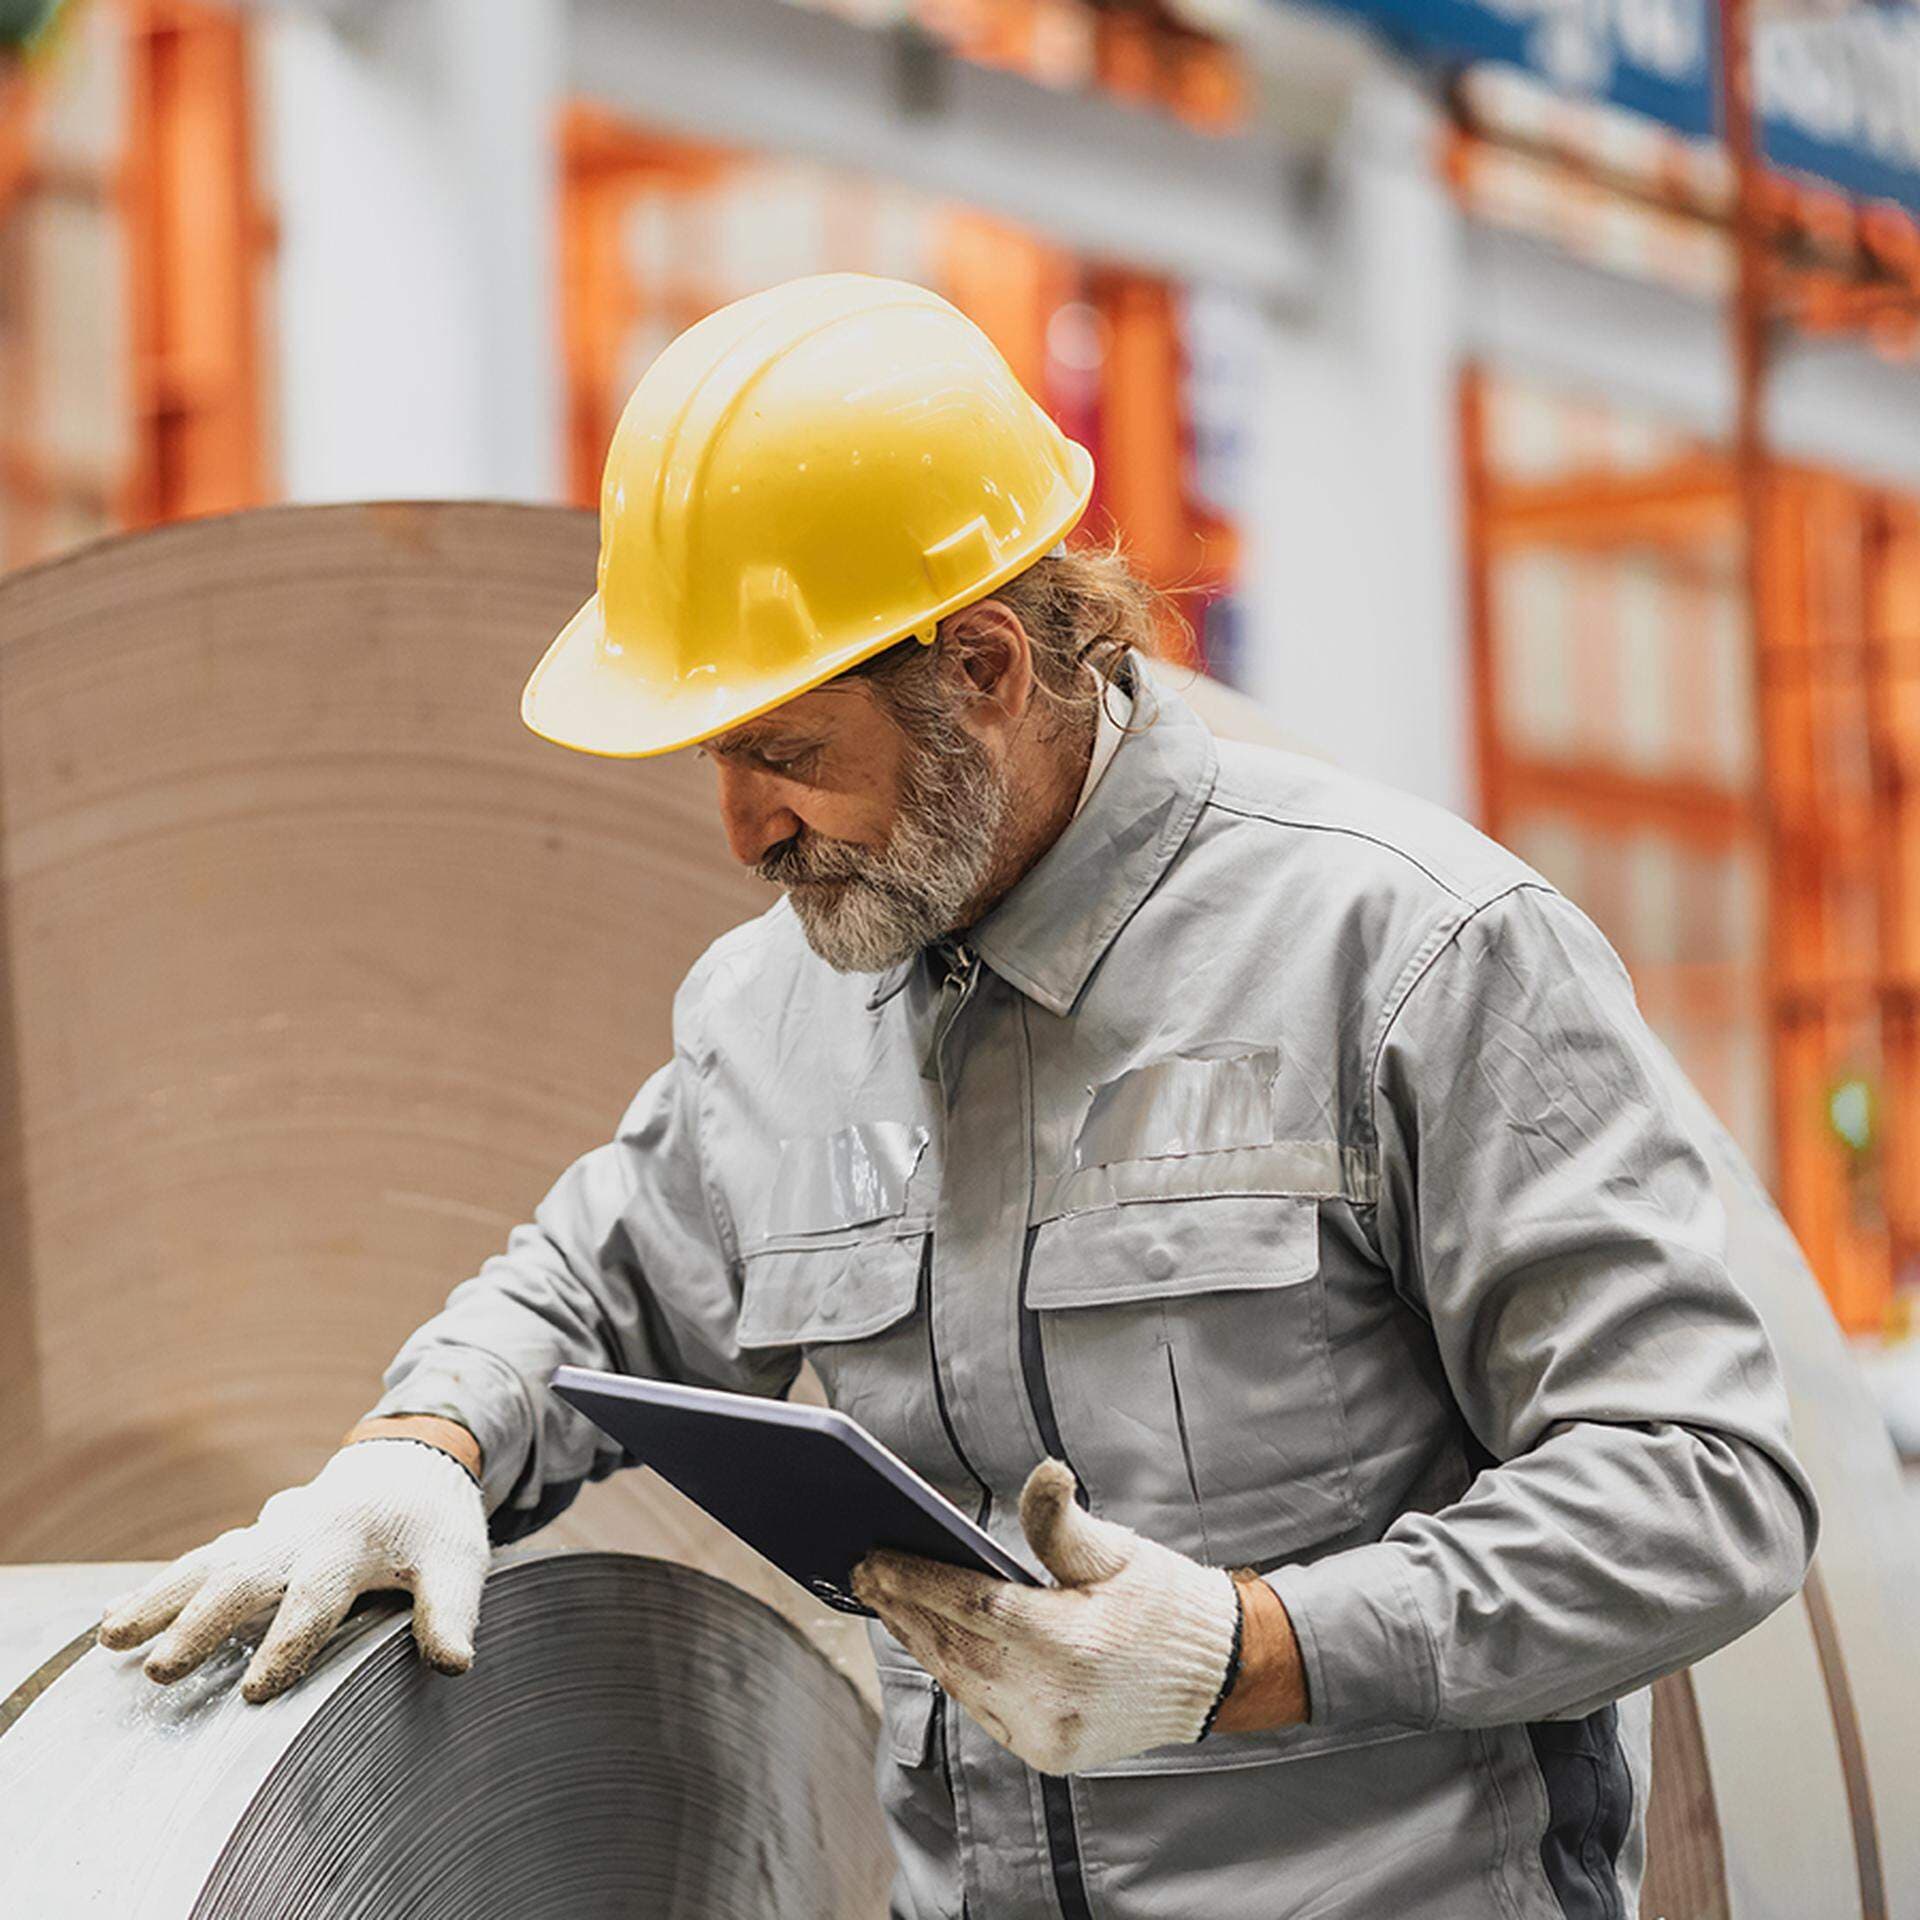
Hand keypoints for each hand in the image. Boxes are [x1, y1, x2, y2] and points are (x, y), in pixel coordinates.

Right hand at [95, 1438, 489, 1703]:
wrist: (408, 1463)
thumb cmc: (433, 1525)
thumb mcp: (458, 1563)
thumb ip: (451, 1612)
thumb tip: (454, 1664)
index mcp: (354, 1542)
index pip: (317, 1598)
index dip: (288, 1644)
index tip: (254, 1691)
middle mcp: (303, 1535)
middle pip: (246, 1578)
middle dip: (202, 1624)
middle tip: (160, 1671)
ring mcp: (270, 1533)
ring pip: (208, 1564)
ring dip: (160, 1600)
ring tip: (111, 1640)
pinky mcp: (252, 1539)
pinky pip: (199, 1561)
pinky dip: (157, 1588)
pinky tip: (112, 1622)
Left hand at [852, 1457, 1240, 1774]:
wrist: (1210, 1675)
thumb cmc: (1160, 1600)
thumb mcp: (1117, 1550)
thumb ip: (1064, 1521)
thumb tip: (1044, 1473)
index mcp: (1073, 1644)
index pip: (973, 1605)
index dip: (917, 1579)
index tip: (873, 1556)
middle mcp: (1056, 1699)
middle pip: (956, 1645)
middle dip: (902, 1606)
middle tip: (861, 1570)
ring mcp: (1049, 1734)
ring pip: (961, 1680)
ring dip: (918, 1638)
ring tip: (882, 1599)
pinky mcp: (1047, 1752)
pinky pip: (981, 1707)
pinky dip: (950, 1669)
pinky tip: (927, 1638)